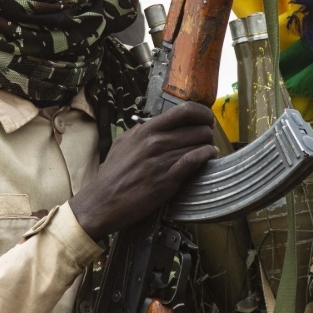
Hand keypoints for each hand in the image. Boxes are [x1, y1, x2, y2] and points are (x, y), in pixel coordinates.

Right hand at [69, 103, 216, 241]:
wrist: (103, 201)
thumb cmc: (113, 174)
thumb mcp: (123, 143)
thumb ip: (141, 131)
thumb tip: (155, 123)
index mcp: (146, 130)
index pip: (184, 110)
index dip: (202, 112)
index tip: (206, 118)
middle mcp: (156, 142)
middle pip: (197, 128)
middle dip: (207, 132)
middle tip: (207, 139)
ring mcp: (162, 160)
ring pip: (200, 144)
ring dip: (208, 146)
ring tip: (208, 150)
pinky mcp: (167, 180)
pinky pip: (195, 161)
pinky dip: (206, 156)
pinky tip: (208, 157)